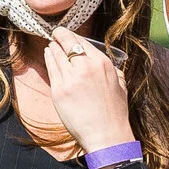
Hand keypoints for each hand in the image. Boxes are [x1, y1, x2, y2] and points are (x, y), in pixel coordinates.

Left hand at [42, 27, 132, 153]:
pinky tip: (48, 55)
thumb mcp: (120, 83)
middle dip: (60, 36)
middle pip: (67, 42)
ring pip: (56, 53)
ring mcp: (70, 78)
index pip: (82, 41)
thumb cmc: (114, 112)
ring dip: (53, 47)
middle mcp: (86, 67)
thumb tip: (97, 58)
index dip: (71, 35)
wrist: (106, 135)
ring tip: (51, 45)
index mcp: (103, 63)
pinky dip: (49, 59)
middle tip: (56, 34)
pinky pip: (51, 68)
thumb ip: (110, 68)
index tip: (66, 34)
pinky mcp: (58, 90)